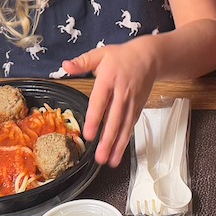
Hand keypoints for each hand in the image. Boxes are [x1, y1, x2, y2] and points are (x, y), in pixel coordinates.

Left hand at [63, 37, 158, 165]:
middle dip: (108, 140)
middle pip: (115, 119)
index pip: (101, 102)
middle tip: (100, 157)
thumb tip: (65, 66)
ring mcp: (131, 102)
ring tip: (110, 161)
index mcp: (109, 79)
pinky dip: (126, 140)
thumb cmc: (122, 56)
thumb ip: (82, 62)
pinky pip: (131, 126)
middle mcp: (121, 93)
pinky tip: (119, 153)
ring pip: (125, 126)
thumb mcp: (100, 54)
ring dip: (118, 145)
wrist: (150, 57)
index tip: (89, 135)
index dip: (95, 119)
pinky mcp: (138, 108)